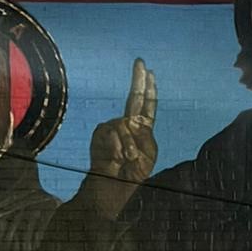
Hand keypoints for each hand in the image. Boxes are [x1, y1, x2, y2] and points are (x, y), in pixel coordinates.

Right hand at [84, 58, 157, 218]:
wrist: (113, 187)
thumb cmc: (133, 174)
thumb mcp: (146, 154)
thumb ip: (141, 134)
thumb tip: (126, 121)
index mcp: (143, 129)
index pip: (147, 105)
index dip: (149, 88)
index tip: (150, 72)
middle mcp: (128, 124)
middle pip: (134, 97)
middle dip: (138, 80)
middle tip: (140, 63)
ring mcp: (113, 127)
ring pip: (125, 123)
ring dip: (129, 144)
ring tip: (127, 160)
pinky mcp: (100, 132)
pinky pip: (112, 131)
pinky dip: (117, 145)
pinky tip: (116, 157)